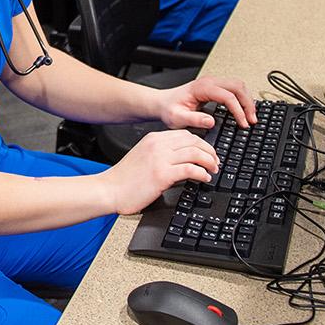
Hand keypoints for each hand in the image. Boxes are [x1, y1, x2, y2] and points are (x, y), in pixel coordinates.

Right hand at [99, 129, 219, 213]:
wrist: (109, 190)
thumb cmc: (123, 179)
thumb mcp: (143, 157)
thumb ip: (160, 154)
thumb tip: (182, 161)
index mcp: (153, 139)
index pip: (185, 135)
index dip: (201, 143)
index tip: (207, 153)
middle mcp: (158, 145)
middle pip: (194, 141)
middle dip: (209, 151)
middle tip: (215, 162)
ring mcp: (160, 159)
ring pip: (195, 153)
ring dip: (209, 162)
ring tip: (213, 170)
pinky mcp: (162, 174)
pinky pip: (191, 169)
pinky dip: (202, 173)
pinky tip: (204, 178)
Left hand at [152, 75, 256, 129]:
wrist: (162, 103)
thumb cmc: (169, 109)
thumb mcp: (177, 118)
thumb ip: (193, 120)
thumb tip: (211, 121)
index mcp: (201, 88)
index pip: (228, 96)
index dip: (238, 111)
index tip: (243, 124)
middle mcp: (209, 81)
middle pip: (238, 87)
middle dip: (248, 104)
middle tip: (252, 121)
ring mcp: (213, 83)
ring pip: (238, 86)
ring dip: (247, 100)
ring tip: (251, 117)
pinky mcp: (215, 87)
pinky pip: (234, 89)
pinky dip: (243, 99)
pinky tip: (244, 111)